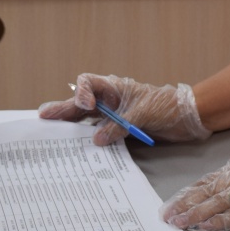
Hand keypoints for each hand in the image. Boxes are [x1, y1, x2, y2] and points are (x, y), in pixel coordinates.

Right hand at [38, 73, 210, 145]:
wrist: (187, 117)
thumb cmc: (167, 106)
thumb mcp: (142, 115)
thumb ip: (119, 126)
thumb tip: (96, 139)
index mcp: (114, 87)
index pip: (87, 83)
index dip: (80, 93)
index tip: (85, 106)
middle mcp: (110, 99)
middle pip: (81, 103)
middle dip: (63, 110)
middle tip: (43, 118)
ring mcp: (114, 114)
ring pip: (87, 119)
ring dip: (72, 126)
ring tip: (52, 134)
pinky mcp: (120, 127)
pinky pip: (99, 132)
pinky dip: (89, 138)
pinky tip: (77, 147)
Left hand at [160, 150, 229, 230]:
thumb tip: (220, 198)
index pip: (208, 180)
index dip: (188, 192)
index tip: (174, 201)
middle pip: (206, 190)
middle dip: (184, 203)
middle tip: (166, 213)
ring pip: (214, 203)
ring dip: (193, 214)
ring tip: (178, 222)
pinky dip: (217, 222)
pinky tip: (203, 227)